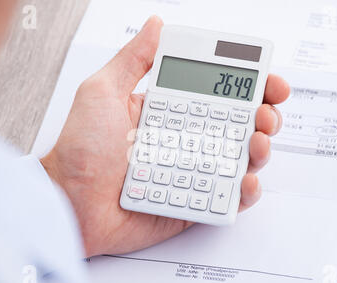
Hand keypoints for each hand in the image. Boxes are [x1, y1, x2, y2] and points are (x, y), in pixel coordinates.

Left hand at [41, 16, 289, 257]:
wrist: (70, 204)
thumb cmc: (80, 150)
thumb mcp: (102, 92)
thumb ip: (133, 60)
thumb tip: (155, 25)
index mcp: (169, 113)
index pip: (217, 96)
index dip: (247, 87)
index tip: (266, 82)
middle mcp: (184, 141)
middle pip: (237, 126)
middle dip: (262, 116)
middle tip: (265, 114)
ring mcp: (190, 172)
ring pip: (238, 160)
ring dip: (259, 150)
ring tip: (257, 142)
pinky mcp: (191, 203)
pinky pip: (226, 198)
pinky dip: (243, 192)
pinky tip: (245, 181)